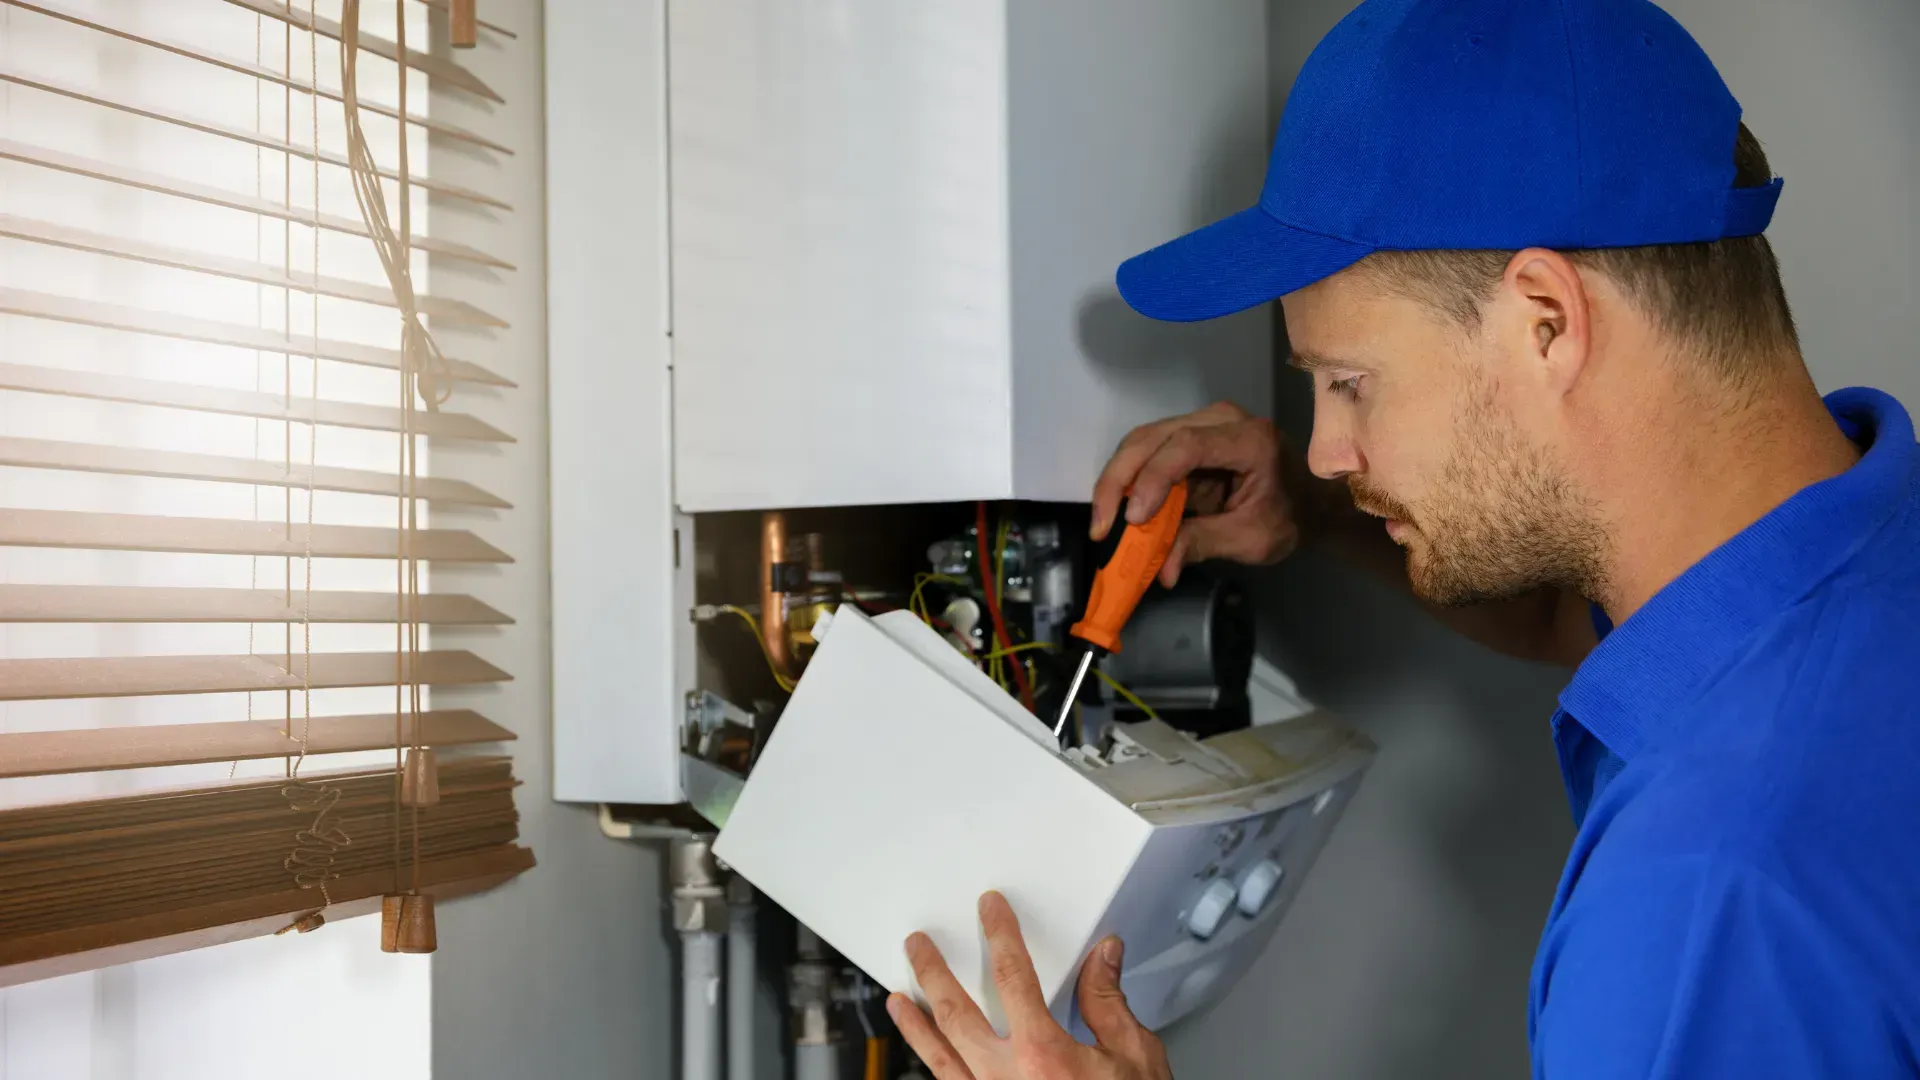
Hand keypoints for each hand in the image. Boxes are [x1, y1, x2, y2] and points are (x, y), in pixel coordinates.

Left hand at [889, 892, 1171, 1079]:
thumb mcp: (1134, 1057)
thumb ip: (1108, 1004)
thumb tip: (1102, 958)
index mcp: (1043, 1054)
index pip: (1012, 976)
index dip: (1000, 936)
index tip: (990, 911)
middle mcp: (1005, 1079)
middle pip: (955, 1012)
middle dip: (933, 973)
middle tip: (918, 947)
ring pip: (938, 1057)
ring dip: (914, 1024)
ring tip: (897, 999)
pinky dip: (932, 1069)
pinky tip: (925, 1060)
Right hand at [1090, 401, 1300, 586]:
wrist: (1308, 503)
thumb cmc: (1289, 519)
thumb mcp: (1251, 540)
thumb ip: (1203, 544)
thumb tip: (1159, 571)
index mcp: (1249, 440)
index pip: (1188, 445)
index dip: (1154, 478)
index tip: (1134, 519)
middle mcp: (1221, 420)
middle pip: (1153, 437)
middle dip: (1119, 480)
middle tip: (1101, 526)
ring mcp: (1202, 423)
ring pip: (1142, 441)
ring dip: (1117, 481)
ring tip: (1104, 522)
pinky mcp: (1187, 437)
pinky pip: (1147, 453)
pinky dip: (1129, 482)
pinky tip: (1118, 512)